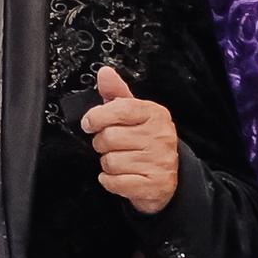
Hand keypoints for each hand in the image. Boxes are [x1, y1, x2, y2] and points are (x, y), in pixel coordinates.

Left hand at [81, 64, 181, 214]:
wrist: (167, 175)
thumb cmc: (145, 141)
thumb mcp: (134, 114)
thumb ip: (117, 94)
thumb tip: (104, 73)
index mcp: (154, 114)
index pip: (120, 109)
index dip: (97, 116)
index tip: (89, 123)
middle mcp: (160, 136)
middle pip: (110, 137)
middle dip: (101, 143)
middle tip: (110, 146)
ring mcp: (160, 161)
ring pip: (111, 161)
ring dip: (107, 164)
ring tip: (121, 160)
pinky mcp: (155, 184)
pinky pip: (116, 182)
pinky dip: (110, 181)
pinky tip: (120, 176)